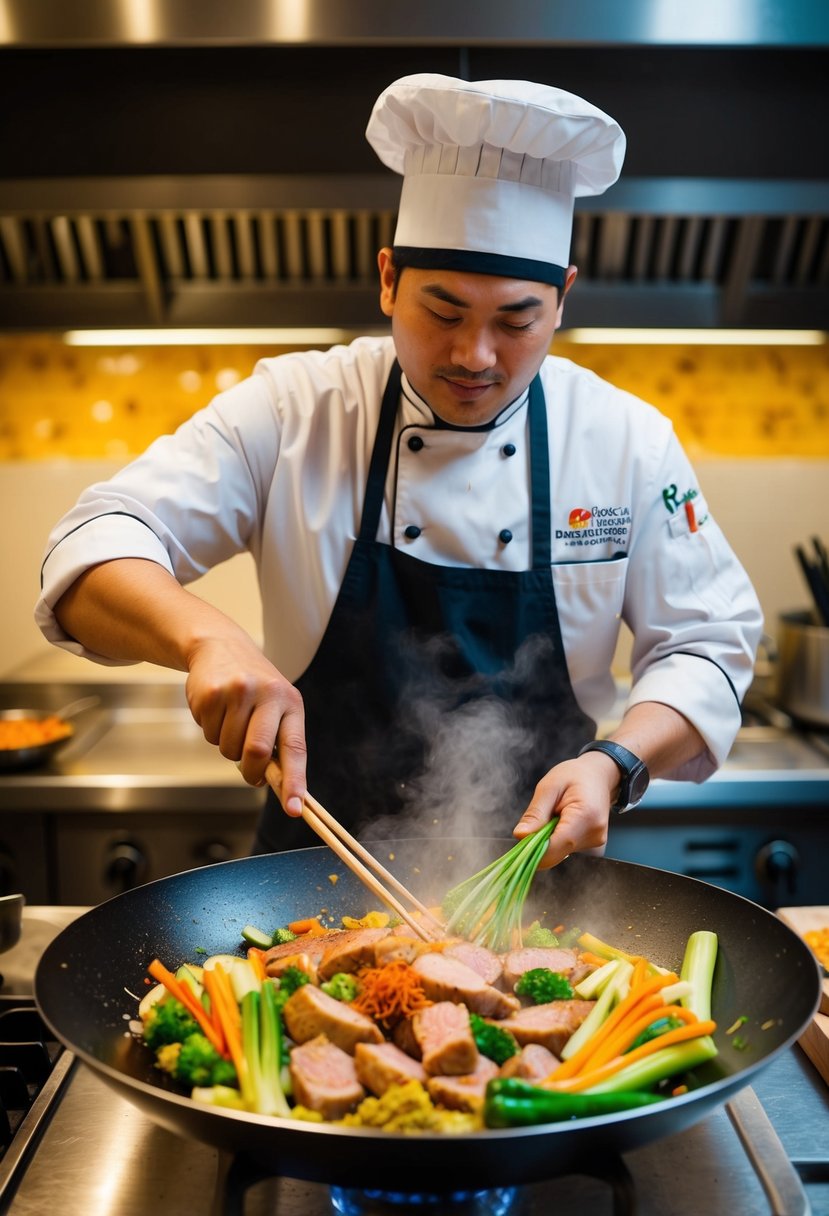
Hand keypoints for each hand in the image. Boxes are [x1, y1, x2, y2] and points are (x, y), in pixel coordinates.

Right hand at [184, 634, 306, 812]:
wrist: (220, 645)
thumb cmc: (254, 688)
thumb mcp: (276, 706)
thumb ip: (278, 743)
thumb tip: (279, 787)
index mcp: (291, 702)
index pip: (295, 747)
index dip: (295, 781)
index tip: (294, 809)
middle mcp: (268, 694)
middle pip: (257, 752)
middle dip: (251, 772)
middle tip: (249, 774)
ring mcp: (238, 691)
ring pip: (229, 748)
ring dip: (227, 747)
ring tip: (231, 720)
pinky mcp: (212, 693)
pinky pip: (209, 734)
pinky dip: (211, 731)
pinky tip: (216, 709)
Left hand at [512, 750, 620, 869]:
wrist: (598, 775)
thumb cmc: (574, 775)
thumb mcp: (549, 787)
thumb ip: (535, 813)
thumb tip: (520, 835)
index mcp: (585, 817)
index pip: (554, 848)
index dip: (531, 848)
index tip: (521, 836)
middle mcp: (593, 834)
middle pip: (555, 854)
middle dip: (538, 842)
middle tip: (538, 817)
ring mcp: (595, 842)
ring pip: (559, 853)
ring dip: (548, 839)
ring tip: (554, 815)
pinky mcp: (592, 844)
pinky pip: (565, 848)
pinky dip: (557, 838)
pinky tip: (561, 820)